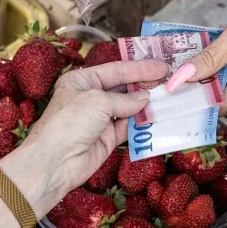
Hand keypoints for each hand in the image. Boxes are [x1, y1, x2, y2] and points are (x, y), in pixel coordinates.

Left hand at [9, 58, 168, 206]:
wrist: (56, 161)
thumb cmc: (71, 122)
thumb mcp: (98, 101)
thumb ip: (125, 99)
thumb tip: (145, 99)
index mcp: (82, 81)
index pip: (116, 70)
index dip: (140, 67)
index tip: (163, 66)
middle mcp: (91, 97)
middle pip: (123, 87)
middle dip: (145, 85)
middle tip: (170, 82)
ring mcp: (100, 119)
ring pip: (129, 108)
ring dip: (147, 104)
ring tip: (170, 98)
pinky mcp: (108, 138)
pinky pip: (129, 127)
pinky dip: (143, 123)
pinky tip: (159, 117)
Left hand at [166, 0, 226, 110]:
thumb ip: (208, 59)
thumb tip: (181, 78)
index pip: (219, 104)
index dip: (193, 101)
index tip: (168, 95)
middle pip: (223, 98)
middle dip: (198, 87)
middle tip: (170, 77)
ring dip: (209, 78)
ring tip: (185, 66)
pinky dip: (221, 72)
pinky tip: (207, 60)